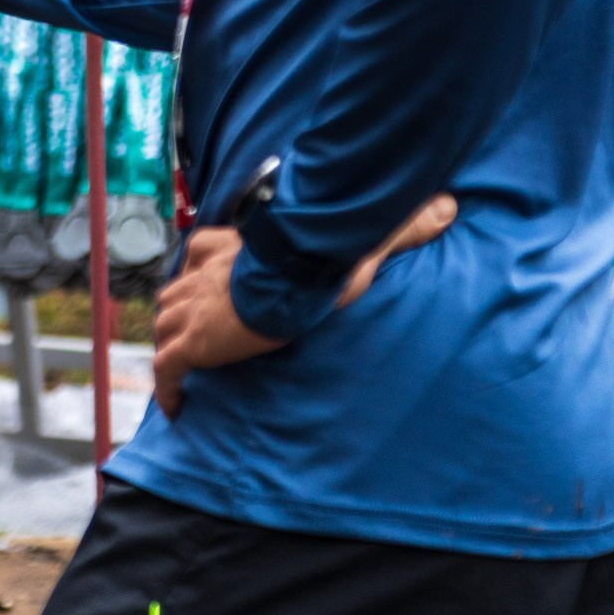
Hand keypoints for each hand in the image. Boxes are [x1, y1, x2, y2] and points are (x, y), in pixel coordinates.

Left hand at [150, 193, 457, 417]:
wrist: (291, 281)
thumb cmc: (322, 259)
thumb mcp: (361, 240)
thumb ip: (401, 227)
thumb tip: (449, 207)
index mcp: (235, 250)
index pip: (202, 250)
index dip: (200, 267)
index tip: (204, 284)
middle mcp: (205, 277)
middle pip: (173, 291)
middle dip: (178, 310)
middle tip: (189, 334)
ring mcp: (193, 310)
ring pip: (164, 324)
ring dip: (170, 342)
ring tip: (183, 366)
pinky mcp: (191, 343)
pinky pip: (168, 369)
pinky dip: (168, 388)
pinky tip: (177, 407)